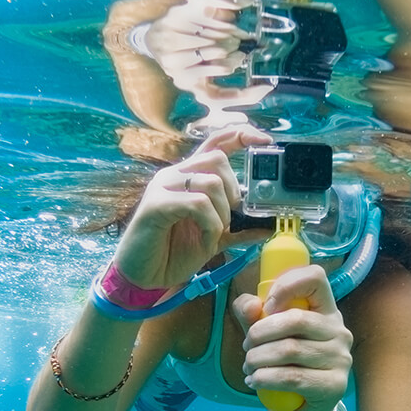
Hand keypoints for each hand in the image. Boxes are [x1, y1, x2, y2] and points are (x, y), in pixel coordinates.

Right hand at [112, 125, 272, 290]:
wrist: (142, 275)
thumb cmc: (172, 252)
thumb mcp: (214, 239)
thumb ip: (239, 230)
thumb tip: (268, 226)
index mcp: (190, 177)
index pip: (216, 142)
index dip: (242, 135)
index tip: (266, 142)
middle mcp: (176, 175)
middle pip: (217, 159)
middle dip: (234, 189)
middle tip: (231, 215)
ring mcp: (164, 187)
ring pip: (210, 182)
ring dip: (223, 213)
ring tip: (215, 233)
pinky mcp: (156, 204)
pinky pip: (197, 204)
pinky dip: (211, 225)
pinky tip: (206, 241)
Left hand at [232, 265, 353, 410]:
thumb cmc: (285, 367)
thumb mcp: (265, 337)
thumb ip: (252, 315)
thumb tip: (250, 306)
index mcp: (326, 310)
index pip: (315, 278)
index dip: (286, 285)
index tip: (266, 306)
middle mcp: (339, 331)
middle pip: (296, 318)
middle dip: (260, 333)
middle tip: (247, 347)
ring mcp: (341, 359)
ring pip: (290, 350)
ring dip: (258, 358)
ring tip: (249, 366)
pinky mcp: (334, 386)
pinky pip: (292, 377)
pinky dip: (265, 378)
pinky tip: (254, 381)